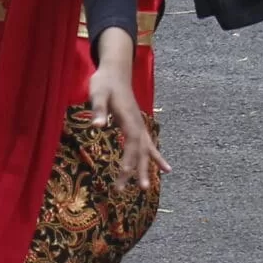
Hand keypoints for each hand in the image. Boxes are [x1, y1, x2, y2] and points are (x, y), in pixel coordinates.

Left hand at [88, 38, 168, 190]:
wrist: (116, 71)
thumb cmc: (105, 82)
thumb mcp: (98, 93)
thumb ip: (98, 109)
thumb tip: (97, 126)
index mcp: (129, 120)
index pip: (131, 146)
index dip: (128, 162)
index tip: (122, 176)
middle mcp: (138, 125)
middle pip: (139, 153)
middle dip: (135, 172)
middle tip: (130, 191)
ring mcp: (140, 126)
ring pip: (146, 152)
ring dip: (146, 169)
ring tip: (147, 188)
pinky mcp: (137, 125)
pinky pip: (149, 145)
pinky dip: (155, 157)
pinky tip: (165, 169)